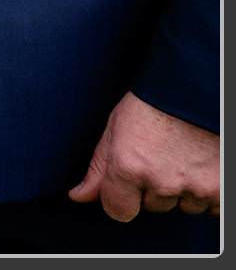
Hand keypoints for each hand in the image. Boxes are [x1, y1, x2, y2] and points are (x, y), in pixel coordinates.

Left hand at [69, 92, 219, 220]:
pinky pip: (211, 208)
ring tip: (183, 157)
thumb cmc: (153, 104)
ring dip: (182, 189)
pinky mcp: (223, 189)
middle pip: (153, 206)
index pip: (118, 211)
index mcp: (129, 167)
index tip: (127, 185)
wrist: (197, 90)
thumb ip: (99, 168)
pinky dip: (208, 193)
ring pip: (183, 206)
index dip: (121, 198)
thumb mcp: (116, 128)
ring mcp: (195, 187)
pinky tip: (202, 166)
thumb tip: (79, 196)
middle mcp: (162, 181)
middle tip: (161, 156)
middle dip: (154, 187)